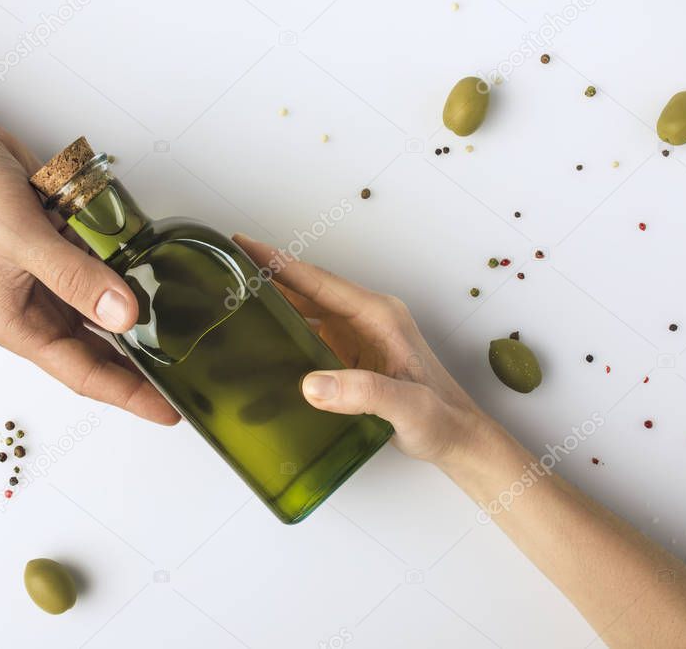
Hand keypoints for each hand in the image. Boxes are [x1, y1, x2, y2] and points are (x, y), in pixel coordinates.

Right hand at [0, 121, 178, 423]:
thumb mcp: (23, 240)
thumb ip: (74, 277)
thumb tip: (123, 315)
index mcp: (20, 324)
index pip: (83, 373)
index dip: (128, 394)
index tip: (168, 411)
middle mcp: (39, 310)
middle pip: (101, 351)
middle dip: (143, 368)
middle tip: (190, 380)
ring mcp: (54, 282)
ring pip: (107, 314)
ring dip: (141, 322)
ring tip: (188, 340)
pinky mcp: (65, 253)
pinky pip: (106, 274)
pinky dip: (131, 276)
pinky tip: (163, 281)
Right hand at [234, 234, 488, 463]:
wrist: (457, 439)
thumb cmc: (442, 419)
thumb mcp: (408, 407)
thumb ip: (364, 393)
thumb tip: (312, 384)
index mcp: (379, 315)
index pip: (319, 282)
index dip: (279, 264)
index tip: (246, 246)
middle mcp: (366, 318)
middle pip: (308, 290)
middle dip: (268, 275)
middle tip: (227, 264)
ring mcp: (357, 336)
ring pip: (307, 311)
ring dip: (273, 303)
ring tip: (233, 294)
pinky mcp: (350, 357)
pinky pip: (310, 336)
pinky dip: (284, 332)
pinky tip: (261, 338)